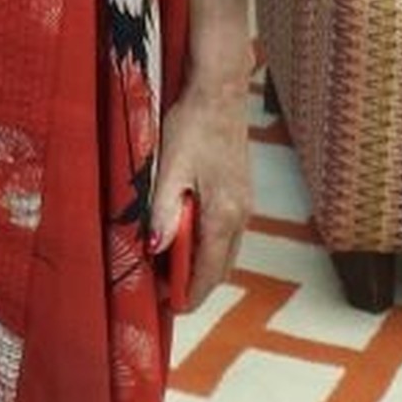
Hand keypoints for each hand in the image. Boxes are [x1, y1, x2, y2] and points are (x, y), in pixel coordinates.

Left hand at [150, 75, 250, 310]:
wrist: (219, 92)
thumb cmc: (191, 125)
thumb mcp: (169, 167)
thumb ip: (164, 211)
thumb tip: (156, 248)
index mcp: (224, 214)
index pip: (208, 271)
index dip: (189, 294)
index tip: (170, 308)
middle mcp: (240, 215)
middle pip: (220, 267)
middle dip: (195, 285)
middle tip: (165, 292)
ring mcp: (245, 204)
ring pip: (225, 251)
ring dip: (201, 266)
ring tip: (170, 269)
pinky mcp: (241, 193)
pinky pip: (227, 234)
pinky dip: (208, 246)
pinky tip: (185, 238)